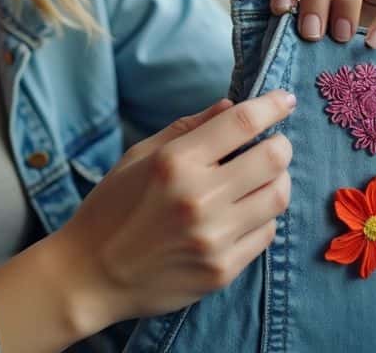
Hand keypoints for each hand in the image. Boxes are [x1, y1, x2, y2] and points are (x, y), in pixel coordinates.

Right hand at [49, 90, 295, 334]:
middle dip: (281, 145)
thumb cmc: (110, 209)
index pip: (242, 123)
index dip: (272, 106)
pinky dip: (262, 217)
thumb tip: (230, 107)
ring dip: (278, 181)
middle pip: (273, 159)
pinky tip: (243, 214)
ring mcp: (214, 237)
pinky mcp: (223, 269)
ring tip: (261, 180)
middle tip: (274, 145)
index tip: (284, 100)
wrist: (91, 275)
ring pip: (278, 197)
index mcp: (174, 162)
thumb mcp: (137, 158)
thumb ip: (185, 129)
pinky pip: (266, 233)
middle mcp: (199, 198)